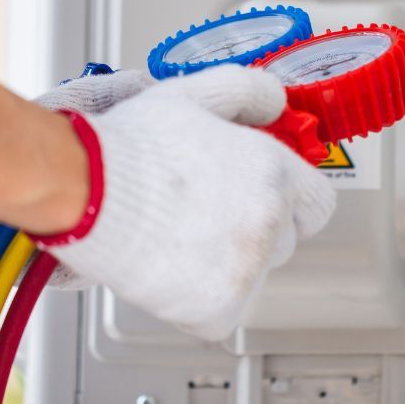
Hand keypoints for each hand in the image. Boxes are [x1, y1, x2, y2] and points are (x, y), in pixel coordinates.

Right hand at [38, 65, 335, 339]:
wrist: (86, 192)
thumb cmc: (131, 147)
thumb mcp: (193, 94)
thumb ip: (246, 90)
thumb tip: (275, 100)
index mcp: (272, 173)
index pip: (318, 204)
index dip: (292, 201)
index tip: (266, 200)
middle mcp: (268, 222)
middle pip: (285, 241)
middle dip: (254, 229)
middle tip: (207, 214)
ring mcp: (245, 269)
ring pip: (253, 276)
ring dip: (227, 264)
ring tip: (180, 238)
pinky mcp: (216, 308)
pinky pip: (222, 313)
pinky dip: (199, 301)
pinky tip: (171, 270)